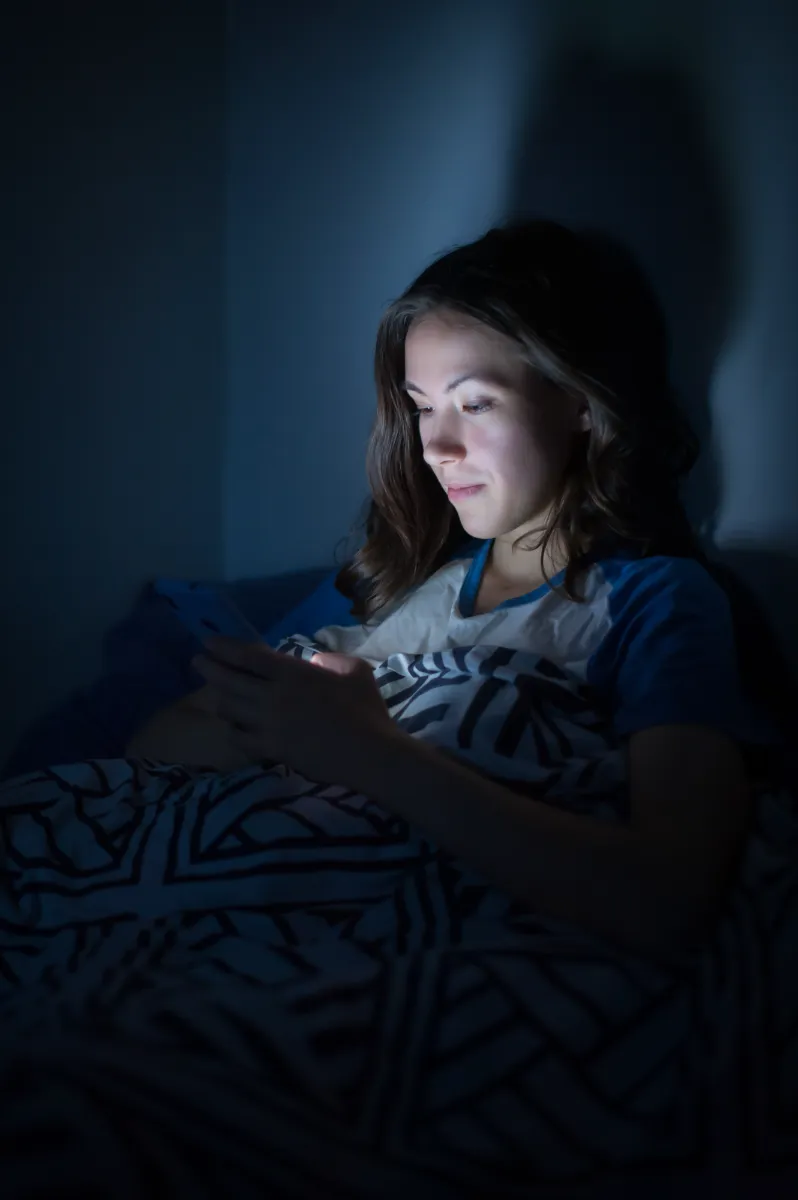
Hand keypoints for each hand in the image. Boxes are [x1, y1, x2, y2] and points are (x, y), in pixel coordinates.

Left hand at [191, 637, 393, 786]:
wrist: (368, 753)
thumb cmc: (366, 710)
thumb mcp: (355, 671)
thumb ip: (331, 660)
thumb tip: (314, 662)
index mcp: (293, 673)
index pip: (249, 657)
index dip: (225, 648)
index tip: (208, 643)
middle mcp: (274, 696)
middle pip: (230, 680)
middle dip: (210, 669)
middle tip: (197, 662)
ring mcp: (269, 724)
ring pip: (230, 709)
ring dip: (220, 699)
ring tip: (217, 695)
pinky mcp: (271, 749)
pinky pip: (239, 737)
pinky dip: (233, 730)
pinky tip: (234, 727)